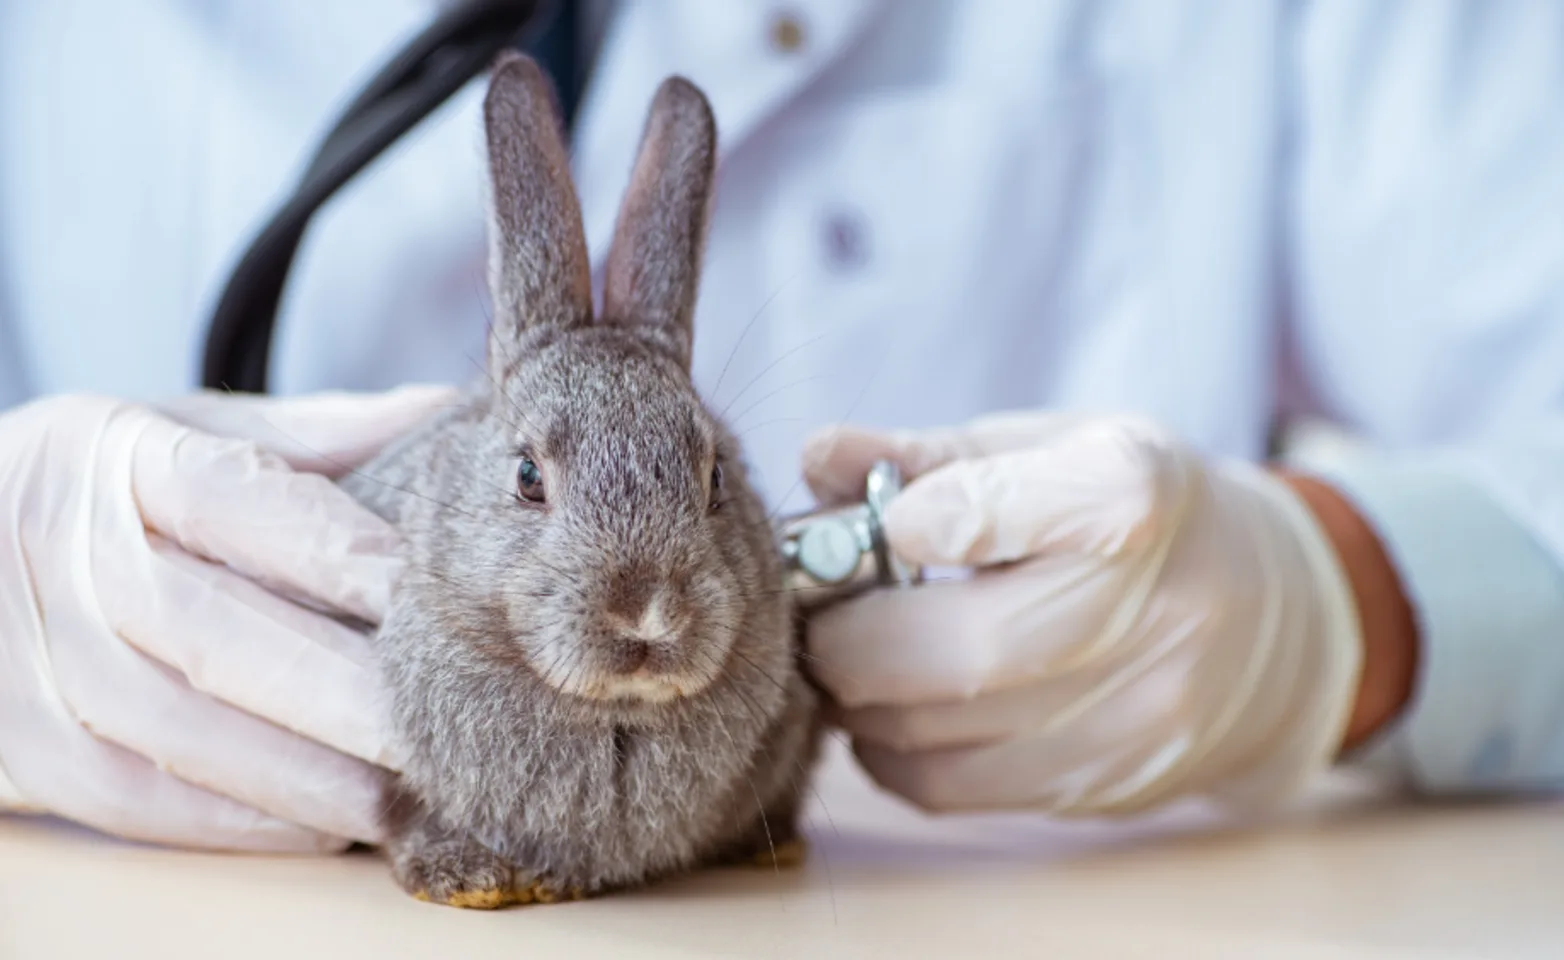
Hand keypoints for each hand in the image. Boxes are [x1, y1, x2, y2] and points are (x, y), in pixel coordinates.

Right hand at [0, 385, 454, 851]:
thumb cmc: (98, 486)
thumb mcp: (180, 431)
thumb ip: (310, 434)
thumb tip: (444, 414)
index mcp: (116, 460)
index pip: (232, 501)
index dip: (334, 551)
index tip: (426, 594)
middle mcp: (67, 555)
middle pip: (213, 631)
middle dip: (338, 688)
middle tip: (437, 723)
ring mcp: (32, 656)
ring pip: (178, 728)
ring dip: (302, 774)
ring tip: (404, 793)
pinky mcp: (21, 743)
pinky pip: (134, 797)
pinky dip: (236, 819)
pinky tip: (324, 825)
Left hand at [800, 411, 1366, 816]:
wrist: (1278, 618)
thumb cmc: (1142, 514)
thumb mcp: (1054, 449)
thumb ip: (929, 456)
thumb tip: (815, 456)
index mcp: (1133, 493)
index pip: (987, 508)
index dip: (901, 520)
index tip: (879, 524)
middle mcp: (1152, 612)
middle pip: (952, 651)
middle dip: (849, 638)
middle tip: (823, 613)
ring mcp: (1137, 713)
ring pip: (937, 734)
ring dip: (861, 699)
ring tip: (861, 653)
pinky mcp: (1110, 785)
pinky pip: (954, 790)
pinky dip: (897, 752)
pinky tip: (905, 707)